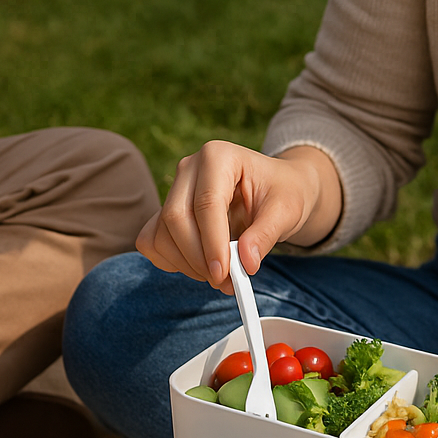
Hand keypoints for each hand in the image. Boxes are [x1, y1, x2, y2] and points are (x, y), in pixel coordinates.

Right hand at [136, 142, 341, 291]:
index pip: (206, 203)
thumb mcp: (286, 210)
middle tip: (223, 281)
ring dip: (186, 264)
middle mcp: (189, 168)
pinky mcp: (165, 211)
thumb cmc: (281, 193)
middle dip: (197, 258)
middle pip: (176, 218)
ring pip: (161, 234)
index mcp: (218, 156)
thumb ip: (266, 235)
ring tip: (219, 276)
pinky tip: (198, 265)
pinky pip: (152, 241)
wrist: (274, 189)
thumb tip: (246, 263)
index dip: (212, 243)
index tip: (223, 273)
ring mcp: (174, 190)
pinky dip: (171, 261)